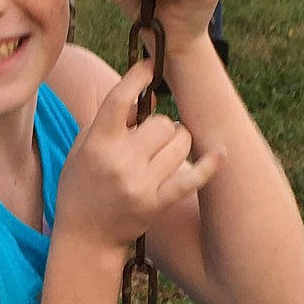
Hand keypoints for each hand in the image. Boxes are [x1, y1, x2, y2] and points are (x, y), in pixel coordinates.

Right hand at [56, 56, 224, 254]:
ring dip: (179, 142)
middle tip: (152, 137)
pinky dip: (210, 165)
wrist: (85, 237)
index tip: (151, 66)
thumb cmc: (81, 186)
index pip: (119, 100)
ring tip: (166, 151)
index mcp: (98, 144)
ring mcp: (141, 184)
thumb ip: (112, 119)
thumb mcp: (83, 148)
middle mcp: (120, 162)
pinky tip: (222, 153)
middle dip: (161, 126)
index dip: (138, 77)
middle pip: (161, 123)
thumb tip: (150, 92)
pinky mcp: (157, 203)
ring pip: (180, 144)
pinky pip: (192, 178)